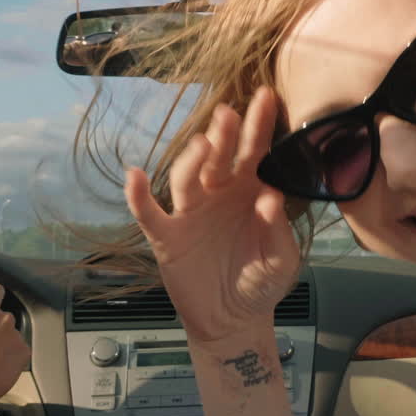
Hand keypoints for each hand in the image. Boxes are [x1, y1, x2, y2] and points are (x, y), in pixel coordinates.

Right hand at [125, 86, 299, 342]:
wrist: (233, 319)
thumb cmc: (261, 282)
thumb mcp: (280, 261)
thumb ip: (278, 232)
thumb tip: (271, 199)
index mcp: (250, 191)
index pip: (256, 152)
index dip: (260, 125)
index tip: (265, 97)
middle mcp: (219, 193)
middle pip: (219, 156)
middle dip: (224, 134)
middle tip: (229, 114)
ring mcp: (191, 212)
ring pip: (186, 177)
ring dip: (191, 159)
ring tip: (202, 144)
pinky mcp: (167, 236)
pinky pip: (149, 213)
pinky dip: (138, 196)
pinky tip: (135, 177)